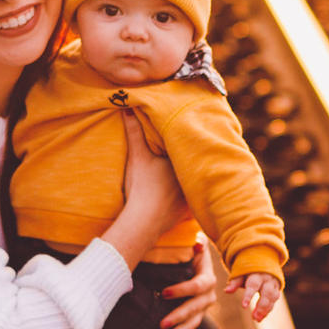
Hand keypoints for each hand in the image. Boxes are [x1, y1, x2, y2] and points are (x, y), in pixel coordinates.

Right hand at [102, 111, 186, 270]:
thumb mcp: (137, 156)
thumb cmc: (142, 185)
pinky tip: (196, 197)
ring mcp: (191, 195)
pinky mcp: (188, 211)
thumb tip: (128, 107)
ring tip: (199, 173)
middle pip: (194, 165)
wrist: (144, 220)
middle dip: (194, 160)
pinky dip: (194, 198)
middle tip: (196, 152)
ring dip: (197, 179)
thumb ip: (134, 131)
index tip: (189, 136)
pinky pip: (194, 202)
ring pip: (197, 183)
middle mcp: (191, 177)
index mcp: (182, 161)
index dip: (188, 143)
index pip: (189, 148)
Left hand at [159, 239, 217, 328]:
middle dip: (178, 317)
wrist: (194, 267)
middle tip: (161, 324)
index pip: (197, 287)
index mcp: (208, 279)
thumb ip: (197, 242)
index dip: (181, 290)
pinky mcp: (195, 318)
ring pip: (193, 323)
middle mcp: (208, 297)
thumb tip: (198, 243)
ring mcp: (202, 310)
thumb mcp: (196, 246)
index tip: (163, 293)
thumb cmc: (191, 254)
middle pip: (195, 309)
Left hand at [224, 271, 282, 323]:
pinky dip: (268, 309)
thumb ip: (235, 282)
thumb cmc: (248, 270)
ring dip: (265, 310)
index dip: (248, 296)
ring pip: (272, 298)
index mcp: (257, 274)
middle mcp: (267, 279)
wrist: (263, 261)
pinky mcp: (276, 289)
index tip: (243, 306)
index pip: (253, 285)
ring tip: (257, 319)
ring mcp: (273, 284)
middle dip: (261, 306)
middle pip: (266, 293)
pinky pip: (274, 300)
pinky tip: (261, 317)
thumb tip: (227, 291)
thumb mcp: (240, 273)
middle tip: (254, 317)